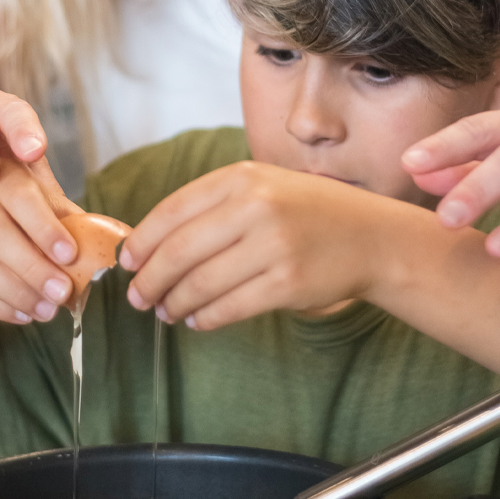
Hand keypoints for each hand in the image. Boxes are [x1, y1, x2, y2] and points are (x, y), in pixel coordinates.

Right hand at [0, 149, 85, 323]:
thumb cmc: (32, 219)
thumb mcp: (54, 211)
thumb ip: (77, 223)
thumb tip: (120, 243)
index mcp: (0, 168)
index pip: (19, 193)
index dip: (45, 226)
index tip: (71, 255)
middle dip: (32, 267)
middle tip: (64, 293)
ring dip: (16, 292)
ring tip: (49, 311)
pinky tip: (24, 316)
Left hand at [120, 162, 407, 330]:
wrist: (372, 237)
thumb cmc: (309, 214)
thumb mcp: (263, 188)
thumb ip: (213, 206)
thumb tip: (149, 244)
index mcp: (243, 178)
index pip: (172, 211)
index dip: (142, 241)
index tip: (128, 262)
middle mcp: (256, 206)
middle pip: (178, 252)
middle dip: (150, 280)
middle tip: (138, 297)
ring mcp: (273, 246)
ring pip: (199, 284)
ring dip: (174, 303)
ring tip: (167, 311)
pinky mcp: (288, 284)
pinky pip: (228, 307)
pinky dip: (204, 318)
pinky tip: (197, 320)